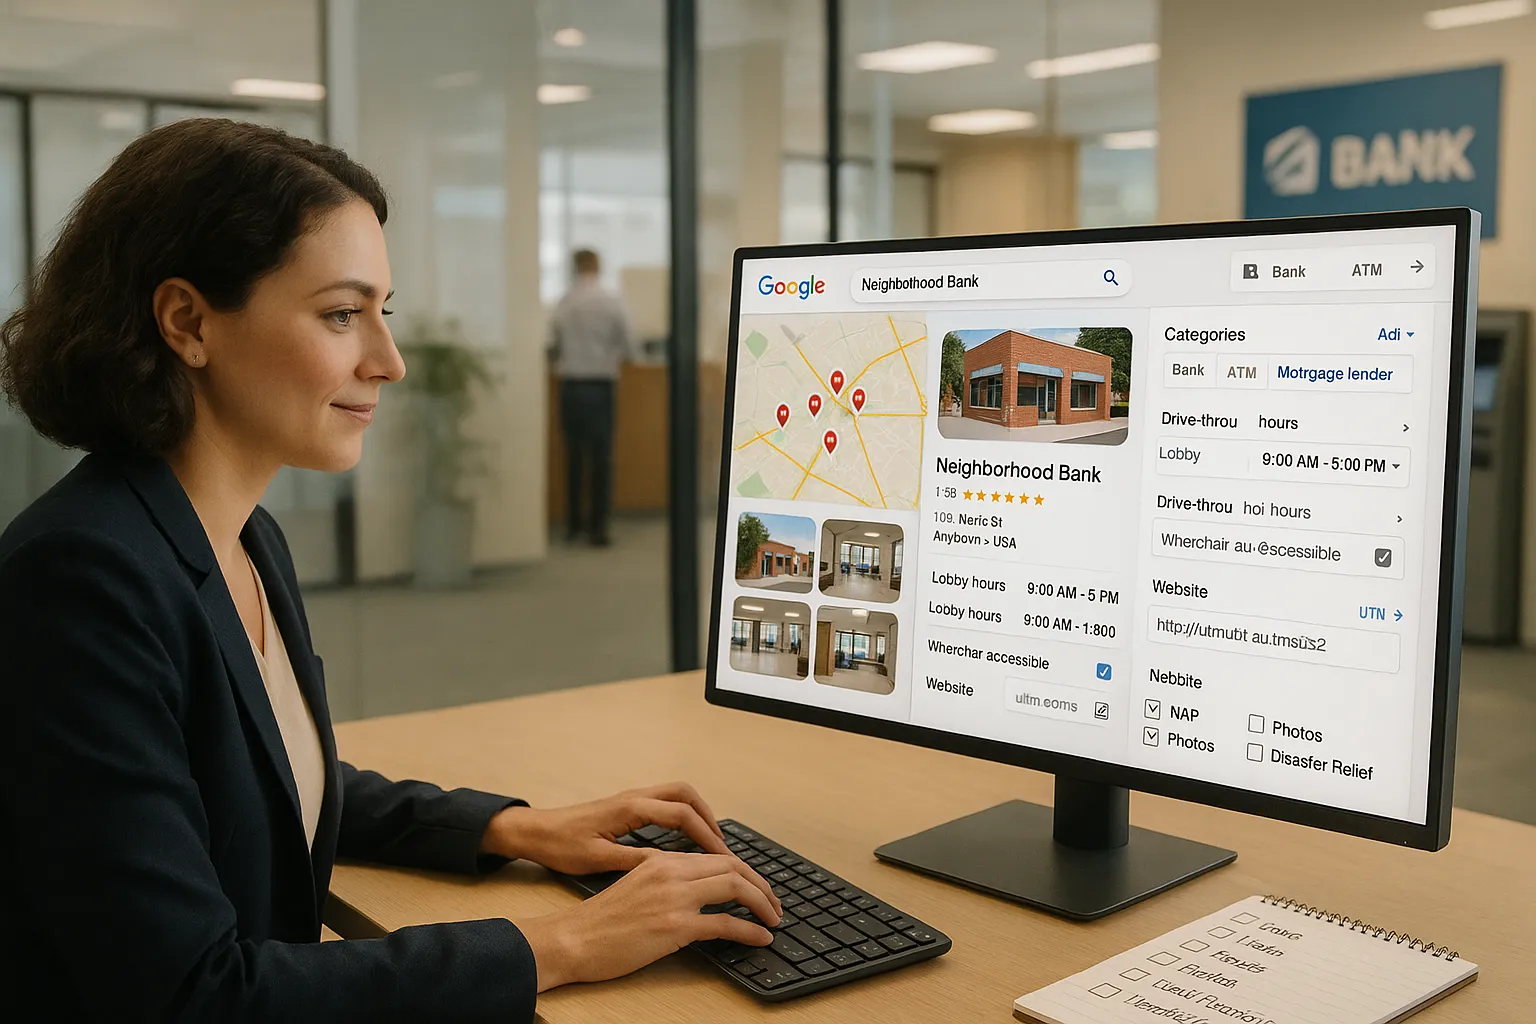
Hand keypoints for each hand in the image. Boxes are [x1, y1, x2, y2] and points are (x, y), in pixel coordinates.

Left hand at [481, 781, 746, 876]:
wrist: (535, 831)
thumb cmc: (561, 845)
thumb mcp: (598, 859)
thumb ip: (634, 861)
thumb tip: (669, 866)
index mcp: (630, 808)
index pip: (681, 815)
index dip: (705, 835)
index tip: (722, 856)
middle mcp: (634, 797)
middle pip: (685, 794)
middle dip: (708, 816)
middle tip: (722, 845)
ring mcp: (631, 798)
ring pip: (676, 794)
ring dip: (697, 813)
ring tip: (710, 841)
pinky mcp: (627, 806)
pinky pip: (665, 802)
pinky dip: (683, 814)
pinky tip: (685, 837)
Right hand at [517, 852, 780, 990]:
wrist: (573, 939)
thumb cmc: (600, 921)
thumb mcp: (636, 886)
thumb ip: (667, 881)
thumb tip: (699, 892)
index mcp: (662, 861)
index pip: (716, 857)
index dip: (744, 871)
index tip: (757, 887)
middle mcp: (671, 872)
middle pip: (733, 867)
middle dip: (761, 885)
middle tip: (773, 903)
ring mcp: (674, 898)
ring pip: (735, 888)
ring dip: (762, 903)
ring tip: (774, 918)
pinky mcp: (674, 927)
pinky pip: (725, 924)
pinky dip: (750, 930)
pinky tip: (762, 937)